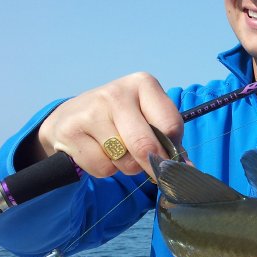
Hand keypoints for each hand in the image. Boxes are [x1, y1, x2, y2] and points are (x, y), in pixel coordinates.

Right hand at [31, 72, 183, 176]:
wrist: (70, 116)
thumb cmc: (121, 118)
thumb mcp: (147, 117)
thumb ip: (168, 138)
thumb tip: (186, 169)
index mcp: (143, 84)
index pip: (170, 125)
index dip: (174, 150)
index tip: (172, 160)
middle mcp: (116, 93)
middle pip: (146, 144)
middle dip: (154, 166)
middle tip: (156, 173)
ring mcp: (91, 111)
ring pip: (124, 160)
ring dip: (127, 167)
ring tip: (118, 151)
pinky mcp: (71, 131)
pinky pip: (102, 168)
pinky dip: (106, 169)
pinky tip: (99, 152)